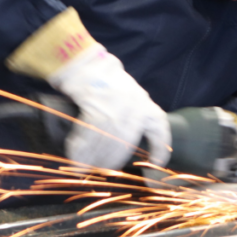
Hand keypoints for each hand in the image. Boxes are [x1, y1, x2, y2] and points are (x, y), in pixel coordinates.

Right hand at [47, 45, 170, 169]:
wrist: (88, 64)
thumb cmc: (107, 83)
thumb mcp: (130, 96)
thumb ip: (132, 117)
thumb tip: (122, 148)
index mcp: (145, 105)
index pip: (160, 131)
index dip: (159, 150)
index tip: (155, 164)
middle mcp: (134, 106)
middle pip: (126, 143)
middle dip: (112, 161)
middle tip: (102, 171)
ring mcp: (116, 106)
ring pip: (107, 142)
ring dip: (93, 159)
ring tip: (85, 169)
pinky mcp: (95, 105)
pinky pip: (89, 135)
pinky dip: (81, 149)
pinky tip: (76, 158)